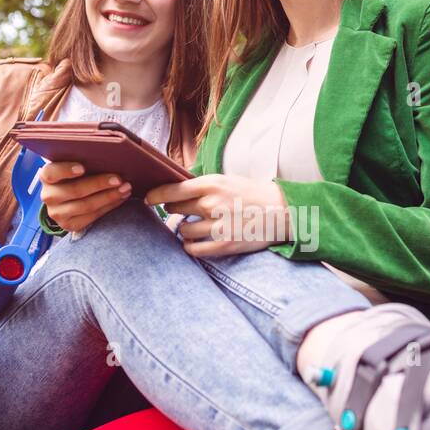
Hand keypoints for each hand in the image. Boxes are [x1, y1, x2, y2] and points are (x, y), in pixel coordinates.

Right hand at [39, 161, 132, 232]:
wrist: (68, 199)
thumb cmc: (75, 175)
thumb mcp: (73, 164)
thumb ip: (82, 157)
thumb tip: (106, 149)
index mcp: (46, 177)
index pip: (51, 173)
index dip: (66, 170)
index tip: (83, 167)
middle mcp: (48, 196)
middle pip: (75, 190)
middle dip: (99, 184)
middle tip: (119, 178)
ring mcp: (57, 213)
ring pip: (86, 206)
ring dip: (109, 196)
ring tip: (125, 188)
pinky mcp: (69, 225)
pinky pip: (92, 216)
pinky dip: (109, 206)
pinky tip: (120, 198)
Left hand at [145, 174, 291, 256]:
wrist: (281, 212)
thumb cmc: (251, 194)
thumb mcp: (226, 180)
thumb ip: (201, 185)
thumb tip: (173, 188)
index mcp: (211, 184)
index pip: (171, 190)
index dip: (155, 195)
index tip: (148, 198)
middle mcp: (212, 204)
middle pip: (174, 210)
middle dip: (172, 210)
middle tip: (179, 211)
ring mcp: (217, 226)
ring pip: (182, 230)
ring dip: (183, 229)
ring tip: (193, 226)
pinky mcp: (223, 245)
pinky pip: (192, 248)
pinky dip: (189, 245)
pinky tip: (195, 241)